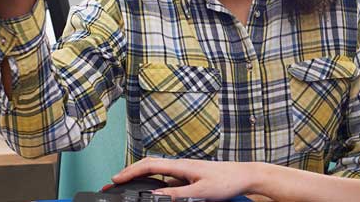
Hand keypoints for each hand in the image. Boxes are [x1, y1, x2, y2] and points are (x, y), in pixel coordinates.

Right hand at [113, 158, 257, 200]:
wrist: (244, 175)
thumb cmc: (227, 180)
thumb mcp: (201, 191)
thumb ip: (177, 194)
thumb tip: (155, 195)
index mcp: (182, 165)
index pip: (150, 165)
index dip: (130, 171)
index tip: (116, 178)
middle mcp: (181, 165)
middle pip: (149, 166)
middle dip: (130, 173)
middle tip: (115, 182)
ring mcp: (184, 171)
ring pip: (157, 172)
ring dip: (141, 177)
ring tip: (126, 185)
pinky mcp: (189, 177)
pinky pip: (167, 178)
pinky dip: (154, 182)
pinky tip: (150, 189)